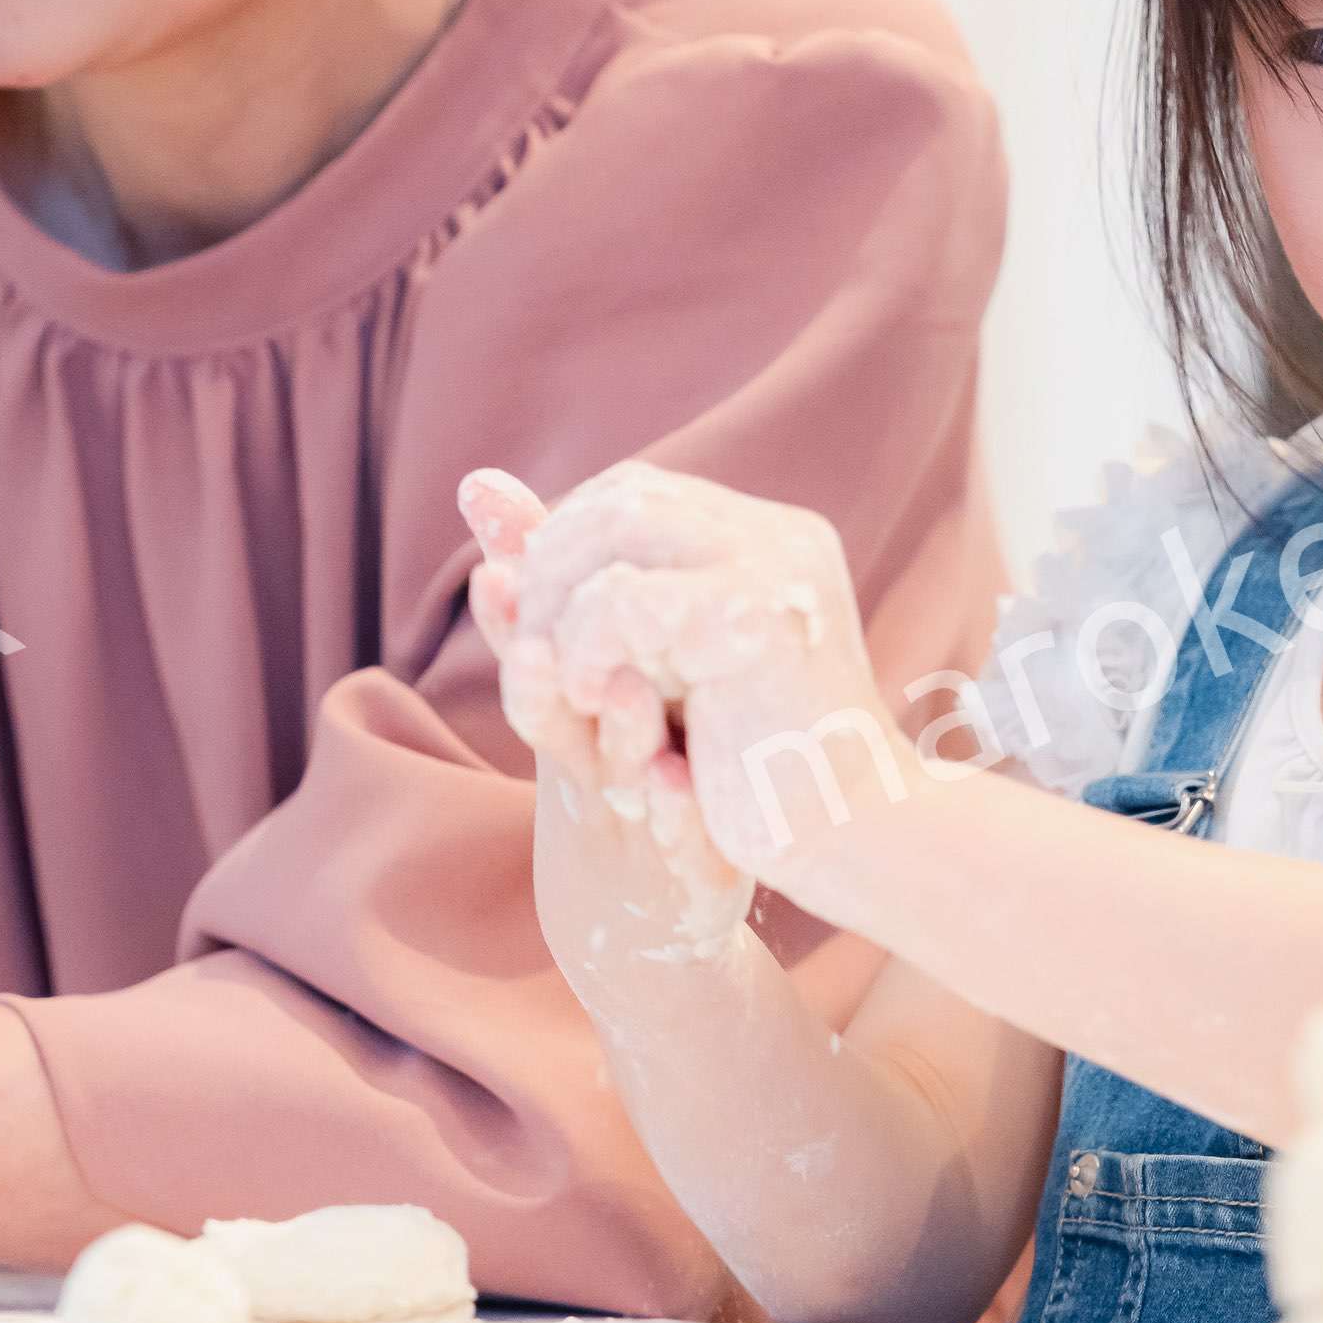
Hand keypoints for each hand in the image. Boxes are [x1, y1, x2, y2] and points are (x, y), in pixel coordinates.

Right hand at [460, 470, 753, 969]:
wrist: (655, 918)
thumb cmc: (613, 771)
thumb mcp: (579, 682)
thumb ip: (542, 586)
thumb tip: (481, 481)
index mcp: (567, 725)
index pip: (528, 665)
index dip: (509, 623)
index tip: (493, 575)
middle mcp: (588, 777)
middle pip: (554, 728)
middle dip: (542, 685)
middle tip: (542, 646)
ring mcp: (635, 833)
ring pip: (619, 783)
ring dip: (620, 738)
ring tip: (635, 694)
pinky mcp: (690, 876)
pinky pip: (684, 850)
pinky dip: (681, 818)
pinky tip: (687, 786)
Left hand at [494, 461, 901, 886]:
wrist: (848, 841)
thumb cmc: (751, 766)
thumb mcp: (652, 664)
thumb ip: (573, 578)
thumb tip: (474, 482)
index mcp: (766, 539)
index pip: (634, 492)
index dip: (568, 543)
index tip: (542, 619)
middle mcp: (775, 537)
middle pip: (620, 498)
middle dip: (553, 564)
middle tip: (536, 650)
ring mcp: (770, 570)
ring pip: (616, 531)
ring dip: (562, 604)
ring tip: (559, 678)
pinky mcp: (752, 624)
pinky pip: (623, 600)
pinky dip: (585, 646)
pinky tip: (592, 698)